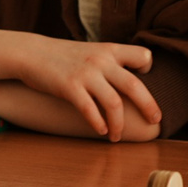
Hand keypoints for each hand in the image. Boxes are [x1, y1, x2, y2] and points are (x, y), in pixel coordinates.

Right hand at [5, 30, 160, 140]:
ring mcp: (86, 74)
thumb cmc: (63, 56)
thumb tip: (129, 81)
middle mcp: (101, 61)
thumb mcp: (92, 51)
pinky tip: (100, 131)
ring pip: (114, 103)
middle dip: (149, 106)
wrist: (32, 53)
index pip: (143, 56)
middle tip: (155, 120)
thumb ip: (110, 62)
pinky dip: (98, 123)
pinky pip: (90, 109)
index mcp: (109, 50)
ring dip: (119, 124)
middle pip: (135, 85)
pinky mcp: (70, 87)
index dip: (148, 69)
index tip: (145, 81)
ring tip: (116, 136)